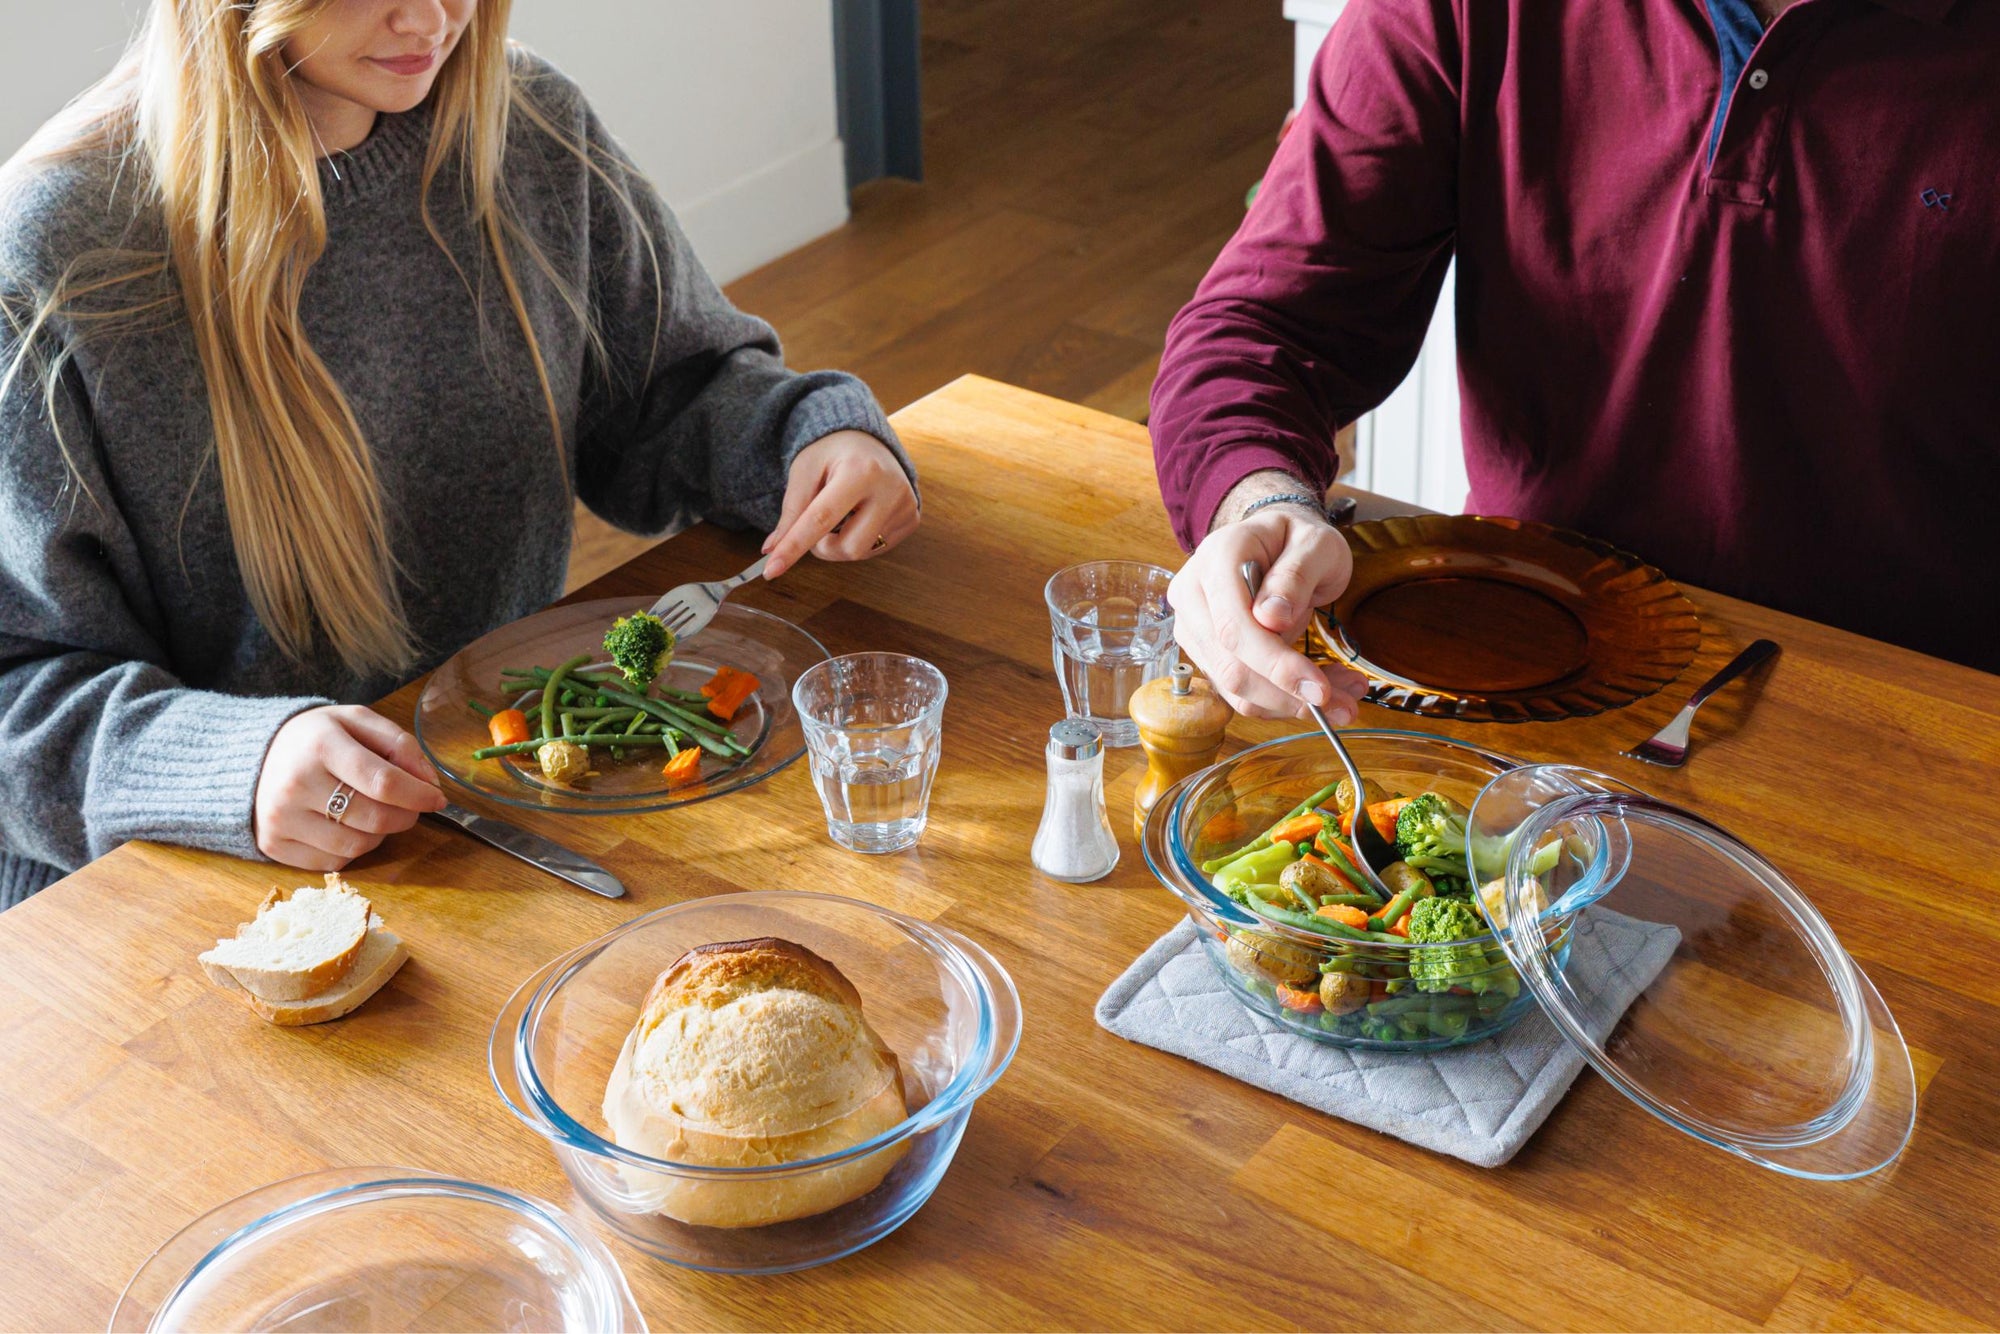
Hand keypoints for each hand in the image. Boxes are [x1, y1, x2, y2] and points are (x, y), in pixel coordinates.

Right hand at [253, 705, 446, 870]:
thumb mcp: (356, 722)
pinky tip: (346, 826)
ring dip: (380, 834)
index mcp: (320, 745)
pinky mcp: (274, 845)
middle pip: (375, 818)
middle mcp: (296, 784)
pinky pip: (334, 862)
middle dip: (405, 816)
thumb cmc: (316, 739)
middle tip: (410, 806)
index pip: (384, 782)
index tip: (437, 798)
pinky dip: (352, 849)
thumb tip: (429, 783)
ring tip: (374, 812)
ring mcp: (282, 818)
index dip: (419, 795)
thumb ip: (399, 744)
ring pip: (357, 846)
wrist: (254, 757)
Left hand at [761, 430, 919, 577]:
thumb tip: (772, 550)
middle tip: (814, 526)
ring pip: (862, 553)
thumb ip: (791, 510)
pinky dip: (859, 539)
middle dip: (822, 547)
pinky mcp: (912, 519)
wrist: (869, 441)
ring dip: (839, 545)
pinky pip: (877, 549)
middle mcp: (889, 489)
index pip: (821, 519)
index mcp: (860, 471)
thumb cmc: (833, 453)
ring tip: (839, 517)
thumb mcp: (805, 470)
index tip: (771, 570)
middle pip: (847, 547)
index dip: (794, 547)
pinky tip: (860, 516)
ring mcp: (906, 506)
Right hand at [1170, 505, 1369, 719]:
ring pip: (1235, 688)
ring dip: (1290, 703)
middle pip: (1231, 667)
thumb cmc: (1296, 539)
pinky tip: (1318, 687)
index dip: (1276, 665)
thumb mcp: (1315, 544)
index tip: (1320, 689)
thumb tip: (1272, 618)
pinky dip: (1282, 699)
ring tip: (1343, 695)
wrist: (1274, 539)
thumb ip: (1296, 575)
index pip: (1235, 627)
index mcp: (1217, 558)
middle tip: (1344, 705)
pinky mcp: (1206, 652)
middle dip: (1288, 695)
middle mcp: (1193, 594)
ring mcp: (1193, 626)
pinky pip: (1241, 691)